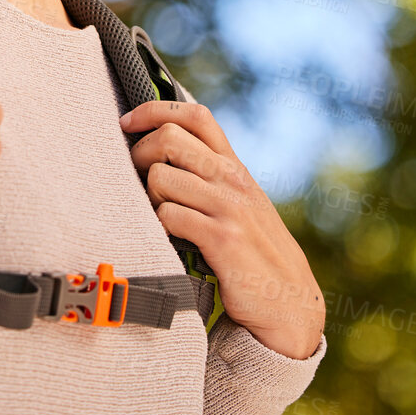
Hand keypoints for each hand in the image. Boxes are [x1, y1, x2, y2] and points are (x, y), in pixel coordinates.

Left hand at [121, 100, 323, 358]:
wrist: (288, 304)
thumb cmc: (253, 254)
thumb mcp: (239, 204)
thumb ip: (210, 176)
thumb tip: (160, 149)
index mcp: (234, 167)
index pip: (195, 115)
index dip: (154, 110)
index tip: (127, 123)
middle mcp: (232, 179)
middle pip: (168, 138)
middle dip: (139, 155)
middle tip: (135, 180)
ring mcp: (229, 207)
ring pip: (160, 177)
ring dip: (149, 198)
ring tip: (161, 218)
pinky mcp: (222, 238)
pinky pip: (168, 216)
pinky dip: (159, 228)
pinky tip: (169, 241)